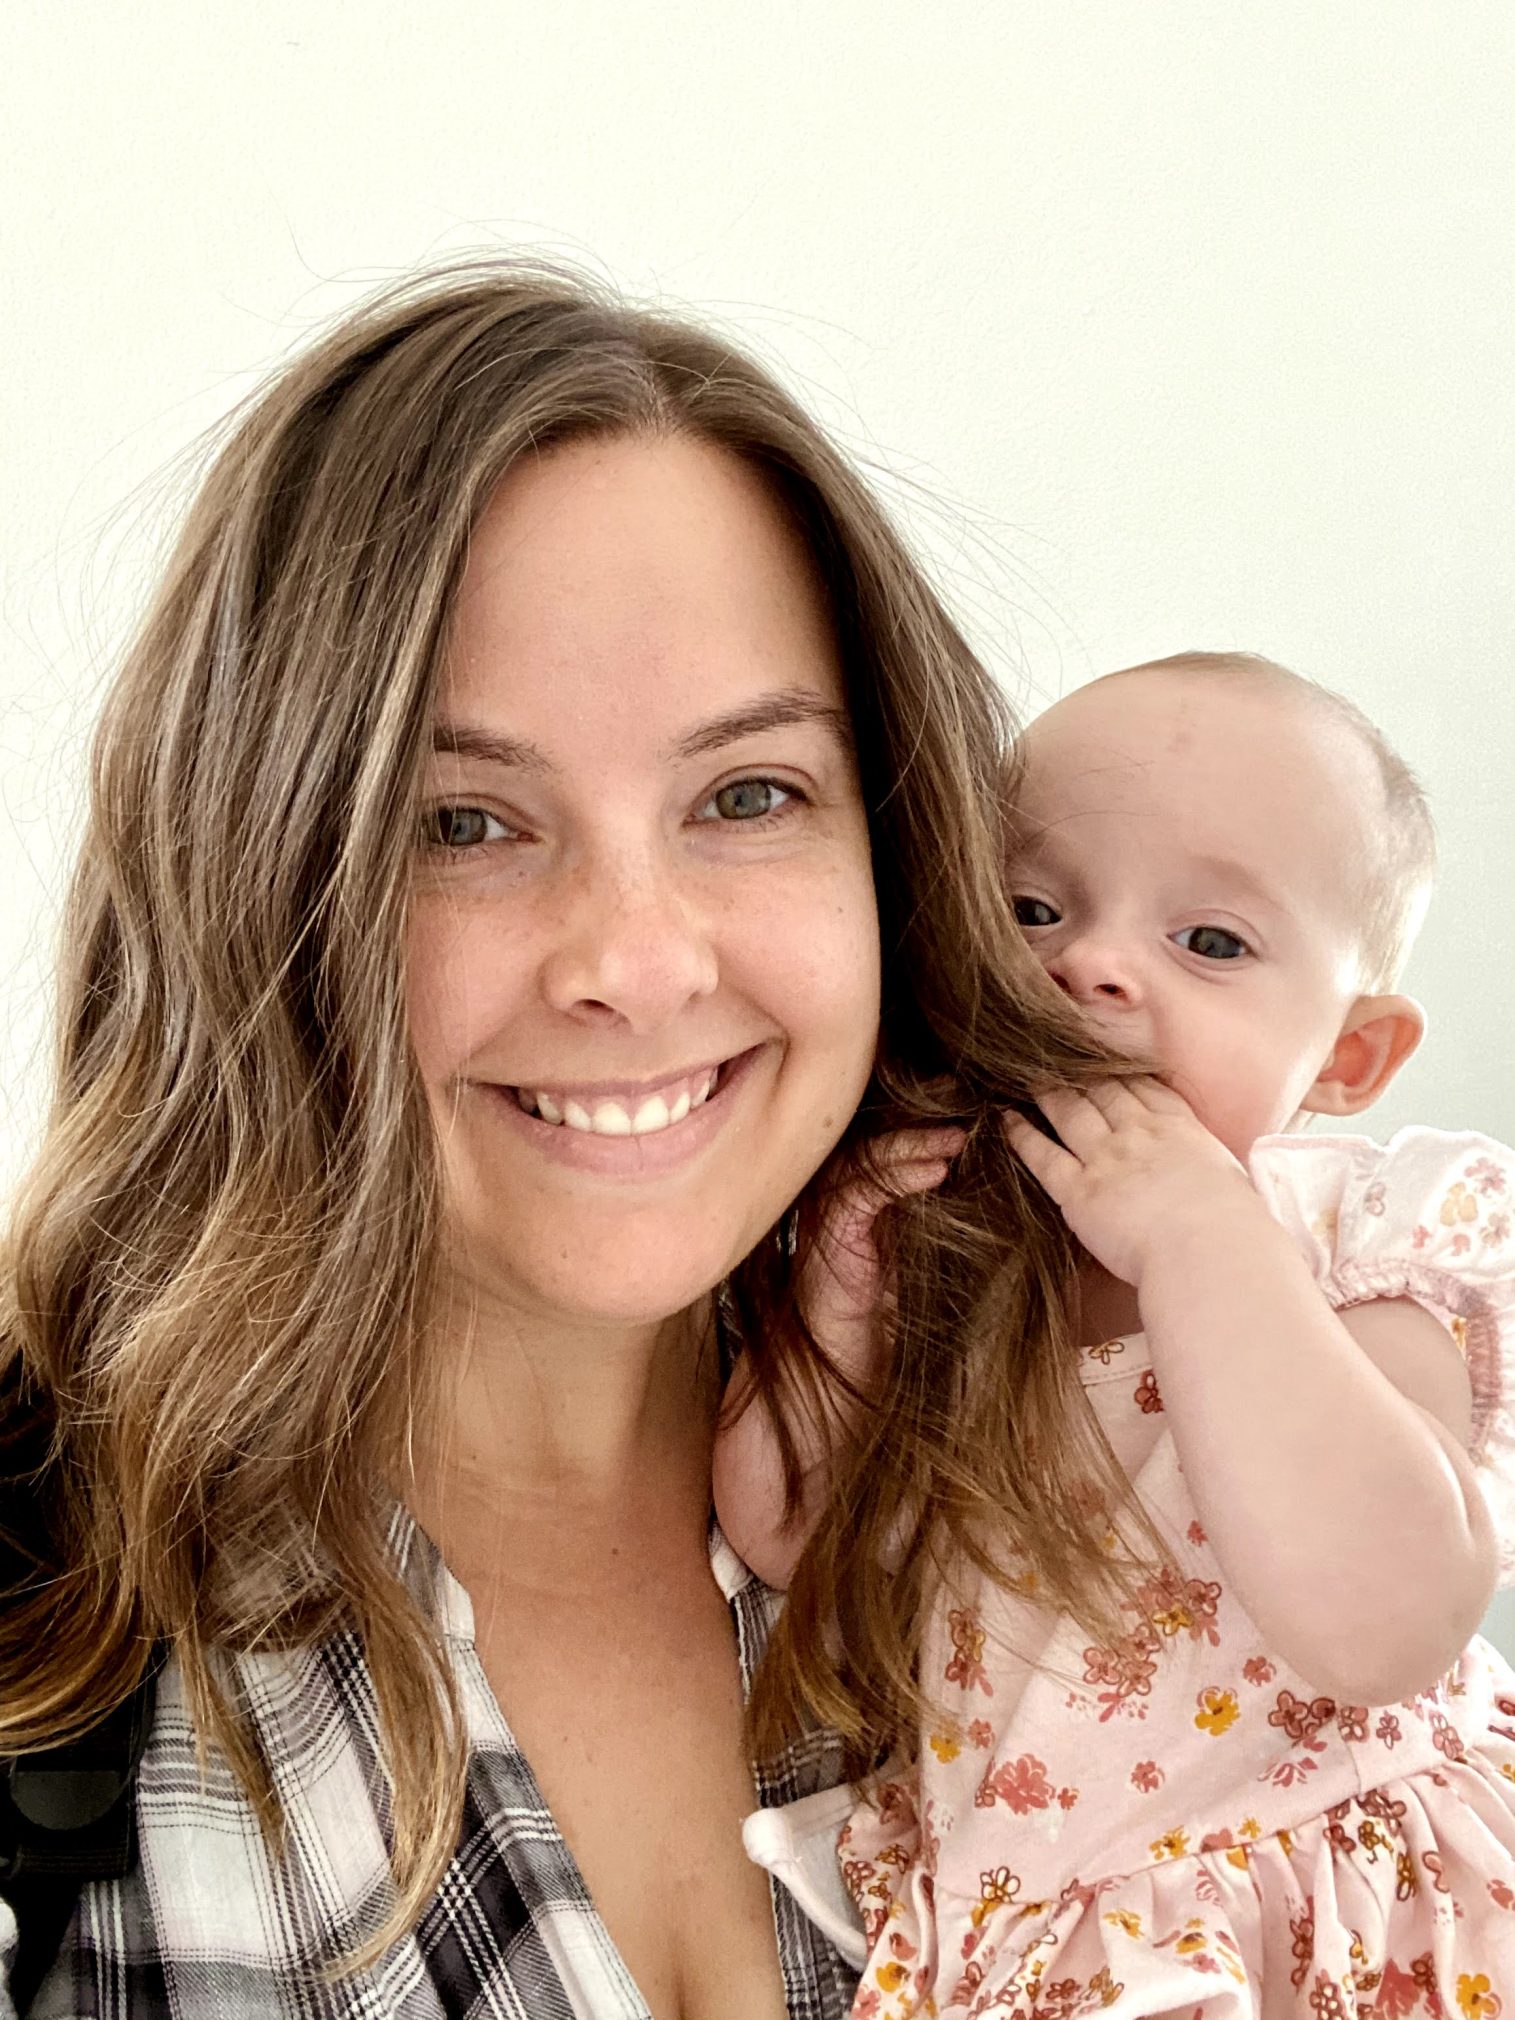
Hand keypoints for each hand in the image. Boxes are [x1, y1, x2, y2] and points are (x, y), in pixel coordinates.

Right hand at [800, 1127, 965, 1375]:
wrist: (839, 1381)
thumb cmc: (889, 1331)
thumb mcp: (934, 1267)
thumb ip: (953, 1229)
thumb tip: (1008, 1194)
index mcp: (870, 1205)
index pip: (899, 1148)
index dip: (935, 1131)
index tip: (983, 1124)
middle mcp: (845, 1201)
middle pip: (880, 1141)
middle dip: (926, 1125)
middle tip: (975, 1118)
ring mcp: (831, 1215)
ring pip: (869, 1157)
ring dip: (916, 1142)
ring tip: (959, 1139)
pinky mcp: (827, 1235)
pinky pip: (861, 1189)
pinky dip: (899, 1173)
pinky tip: (936, 1171)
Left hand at [1002, 1078, 1256, 1287]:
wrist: (1211, 1248)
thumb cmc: (1235, 1227)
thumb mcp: (1234, 1180)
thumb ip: (1214, 1167)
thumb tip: (1219, 1176)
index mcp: (1182, 1128)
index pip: (1146, 1088)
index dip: (1122, 1072)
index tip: (1106, 1061)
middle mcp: (1139, 1133)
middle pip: (1103, 1089)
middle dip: (1082, 1071)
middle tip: (1058, 1057)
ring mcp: (1107, 1158)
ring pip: (1070, 1111)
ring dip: (1048, 1091)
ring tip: (1028, 1078)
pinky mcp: (1079, 1191)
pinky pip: (1043, 1156)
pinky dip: (1021, 1134)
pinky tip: (1006, 1119)